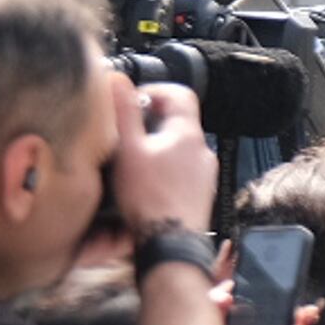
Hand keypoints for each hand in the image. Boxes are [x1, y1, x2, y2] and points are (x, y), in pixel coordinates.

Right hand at [111, 78, 219, 236]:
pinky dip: (162, 166)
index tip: (131, 103)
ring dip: (155, 145)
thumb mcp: (129, 149)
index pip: (181, 93)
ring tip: (131, 159)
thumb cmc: (149, 199)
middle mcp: (203, 151)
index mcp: (189, 134)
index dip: (153, 91)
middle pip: (178, 120)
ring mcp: (204, 173)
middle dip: (149, 121)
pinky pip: (180, 168)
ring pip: (178, 146)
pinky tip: (144, 181)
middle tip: (125, 133)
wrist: (170, 243)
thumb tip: (120, 81)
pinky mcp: (199, 192)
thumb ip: (125, 113)